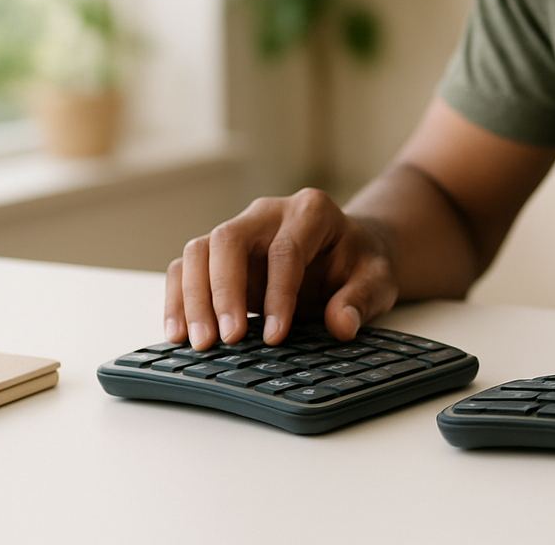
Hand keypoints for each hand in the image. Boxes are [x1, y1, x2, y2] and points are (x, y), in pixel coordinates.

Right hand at [164, 188, 398, 350]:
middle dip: (223, 291)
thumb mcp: (378, 280)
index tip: (275, 336)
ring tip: (198, 344)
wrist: (349, 254)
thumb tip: (341, 325)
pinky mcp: (218, 257)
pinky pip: (185, 268)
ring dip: (192, 298)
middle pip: (228, 239)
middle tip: (227, 340)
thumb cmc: (361, 264)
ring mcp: (240, 232)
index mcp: (311, 211)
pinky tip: (179, 334)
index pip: (286, 250)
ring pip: (198, 251)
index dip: (278, 294)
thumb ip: (362, 300)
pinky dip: (177, 299)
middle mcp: (267, 214)